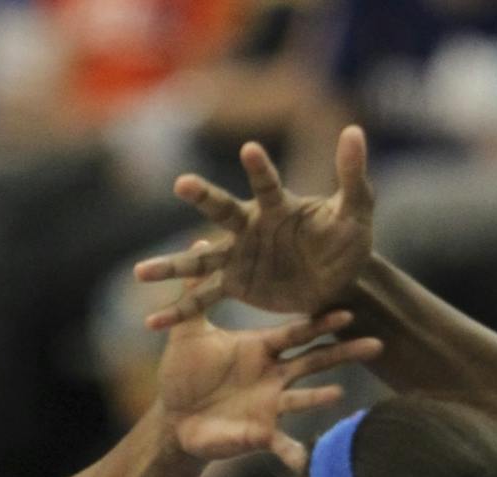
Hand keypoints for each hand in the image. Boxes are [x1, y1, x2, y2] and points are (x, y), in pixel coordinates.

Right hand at [133, 126, 376, 328]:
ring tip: (139, 273)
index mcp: (279, 207)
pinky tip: (152, 324)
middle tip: (181, 184)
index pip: (268, 184)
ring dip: (170, 267)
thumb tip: (354, 131)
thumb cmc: (346, 240)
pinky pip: (203, 298)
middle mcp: (251, 228)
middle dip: (203, 198)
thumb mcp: (357, 212)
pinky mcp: (236, 285)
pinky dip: (179, 311)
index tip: (250, 150)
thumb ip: (352, 176)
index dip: (260, 168)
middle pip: (222, 212)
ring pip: (199, 260)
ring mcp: (238, 257)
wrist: (340, 282)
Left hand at [157, 290, 381, 469]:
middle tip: (376, 344)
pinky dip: (293, 454)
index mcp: (261, 349)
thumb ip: (195, 293)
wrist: (173, 418)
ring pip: (303, 399)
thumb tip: (198, 243)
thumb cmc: (185, 373)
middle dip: (344, 354)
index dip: (321, 324)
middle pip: (315, 362)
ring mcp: (270, 407)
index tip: (348, 312)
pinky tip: (304, 462)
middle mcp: (273, 377)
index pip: (298, 333)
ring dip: (320, 397)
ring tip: (339, 394)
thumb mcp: (189, 331)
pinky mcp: (259, 435)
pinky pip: (281, 445)